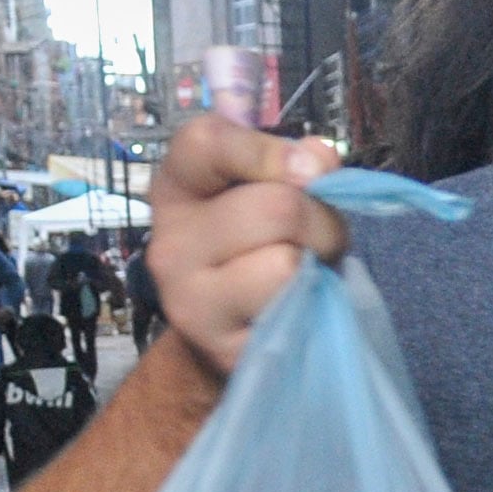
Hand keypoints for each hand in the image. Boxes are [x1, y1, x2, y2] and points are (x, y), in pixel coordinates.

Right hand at [151, 113, 348, 376]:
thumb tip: (319, 157)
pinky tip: (294, 310)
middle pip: (276, 208)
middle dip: (322, 222)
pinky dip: (311, 307)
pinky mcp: (223, 349)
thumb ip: (292, 166)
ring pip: (286, 264)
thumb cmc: (259, 252)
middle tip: (318, 241)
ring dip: (318, 268)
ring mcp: (190, 302)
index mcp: (178, 188)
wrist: (231, 337)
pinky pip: (292, 312)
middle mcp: (171, 243)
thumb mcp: (267, 195)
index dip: (268, 151)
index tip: (311, 169)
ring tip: (305, 276)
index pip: (205, 142)